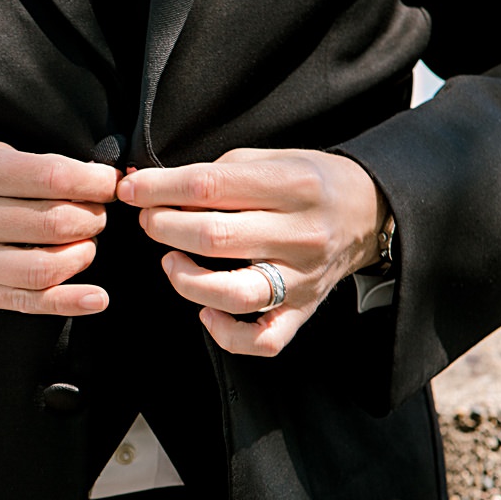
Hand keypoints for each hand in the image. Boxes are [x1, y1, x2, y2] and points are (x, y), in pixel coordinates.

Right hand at [0, 140, 118, 314]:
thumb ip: (20, 165)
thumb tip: (82, 179)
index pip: (50, 177)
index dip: (93, 181)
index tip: (108, 183)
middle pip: (55, 222)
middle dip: (91, 217)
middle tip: (96, 212)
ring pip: (46, 266)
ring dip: (82, 254)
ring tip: (83, 243)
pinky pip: (26, 302)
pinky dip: (68, 302)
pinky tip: (95, 297)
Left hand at [119, 148, 386, 356]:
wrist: (370, 210)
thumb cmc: (307, 182)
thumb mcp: (271, 159)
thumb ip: (217, 173)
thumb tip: (150, 186)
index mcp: (294, 184)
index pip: (210, 186)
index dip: (159, 188)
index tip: (130, 189)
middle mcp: (302, 233)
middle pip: (215, 237)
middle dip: (165, 228)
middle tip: (148, 221)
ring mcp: (304, 278)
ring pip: (235, 293)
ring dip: (187, 280)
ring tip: (171, 262)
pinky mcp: (304, 310)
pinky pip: (264, 340)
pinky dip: (227, 333)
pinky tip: (206, 313)